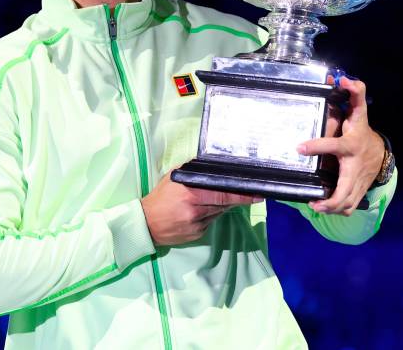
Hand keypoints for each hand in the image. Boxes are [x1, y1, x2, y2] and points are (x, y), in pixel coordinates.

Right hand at [141, 167, 261, 245]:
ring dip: (220, 206)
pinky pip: (210, 222)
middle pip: (224, 204)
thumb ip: (193, 173)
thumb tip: (213, 167)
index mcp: (190, 193)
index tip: (257, 193)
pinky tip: (199, 212)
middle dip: (238, 199)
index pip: (222, 193)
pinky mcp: (197, 234)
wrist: (145, 224)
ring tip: (209, 200)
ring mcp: (197, 224)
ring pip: (219, 213)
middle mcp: (195, 210)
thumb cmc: (159, 197)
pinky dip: (210, 216)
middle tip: (253, 195)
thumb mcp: (174, 179)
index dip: (242, 195)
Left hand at [296, 75, 385, 216]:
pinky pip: (350, 206)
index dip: (317, 146)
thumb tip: (344, 78)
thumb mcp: (359, 111)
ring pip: (348, 202)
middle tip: (312, 201)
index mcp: (350, 145)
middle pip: (345, 189)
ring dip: (331, 208)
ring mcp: (359, 181)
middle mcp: (355, 166)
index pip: (334, 145)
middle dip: (330, 199)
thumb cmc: (362, 130)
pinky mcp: (359, 190)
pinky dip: (338, 210)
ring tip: (315, 206)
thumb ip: (355, 93)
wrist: (380, 151)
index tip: (299, 147)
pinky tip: (325, 208)